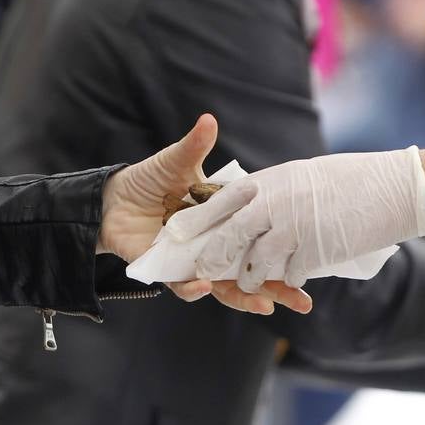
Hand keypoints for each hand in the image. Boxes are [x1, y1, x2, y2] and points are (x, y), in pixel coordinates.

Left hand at [99, 115, 312, 314]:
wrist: (112, 200)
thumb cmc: (150, 179)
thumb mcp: (176, 162)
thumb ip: (194, 147)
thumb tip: (209, 119)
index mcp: (225, 220)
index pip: (260, 237)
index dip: (284, 251)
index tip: (312, 260)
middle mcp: (215, 244)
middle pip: (251, 270)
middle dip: (276, 288)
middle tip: (302, 302)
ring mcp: (194, 260)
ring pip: (224, 286)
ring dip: (244, 297)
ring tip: (265, 305)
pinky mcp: (168, 271)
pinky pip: (183, 286)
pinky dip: (193, 288)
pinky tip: (205, 286)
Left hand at [164, 147, 424, 292]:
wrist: (394, 189)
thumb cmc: (349, 179)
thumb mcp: (300, 176)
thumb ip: (269, 193)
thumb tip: (245, 206)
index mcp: (268, 182)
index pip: (220, 203)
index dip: (198, 220)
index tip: (177, 232)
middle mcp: (274, 205)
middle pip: (229, 238)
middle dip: (214, 258)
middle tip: (203, 271)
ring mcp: (292, 231)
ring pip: (256, 264)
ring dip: (251, 277)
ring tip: (249, 282)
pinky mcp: (312, 254)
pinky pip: (287, 275)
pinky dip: (286, 281)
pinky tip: (289, 284)